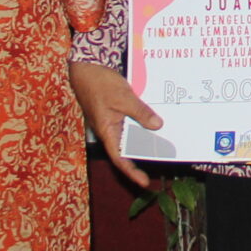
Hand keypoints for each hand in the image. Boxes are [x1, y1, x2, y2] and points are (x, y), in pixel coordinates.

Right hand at [71, 61, 162, 189]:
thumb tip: (157, 125)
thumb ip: (140, 112)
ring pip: (131, 134)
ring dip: (145, 137)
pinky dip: (142, 121)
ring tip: (164, 140)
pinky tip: (155, 118)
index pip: (120, 158)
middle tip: (163, 157)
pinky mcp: (115, 111)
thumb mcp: (123, 98)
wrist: (86, 67)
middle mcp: (109, 129)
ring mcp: (112, 120)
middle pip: (127, 148)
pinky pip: (130, 121)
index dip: (131, 172)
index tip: (144, 182)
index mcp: (107, 132)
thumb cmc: (99, 83)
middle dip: (143, 154)